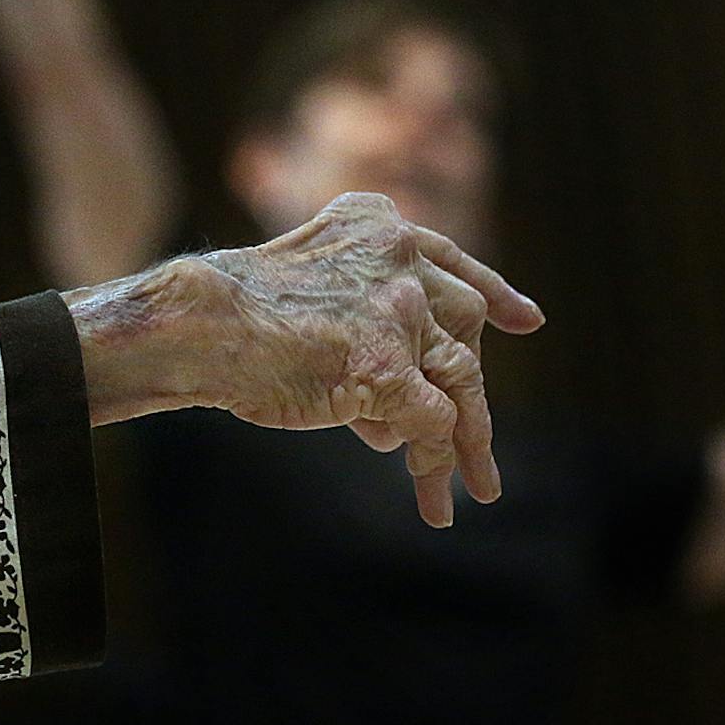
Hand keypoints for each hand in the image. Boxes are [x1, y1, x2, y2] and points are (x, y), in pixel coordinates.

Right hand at [67, 193, 544, 526]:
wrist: (198, 323)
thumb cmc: (230, 316)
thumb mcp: (307, 292)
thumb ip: (363, 330)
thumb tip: (396, 422)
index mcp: (378, 228)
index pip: (451, 262)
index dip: (493, 293)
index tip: (526, 321)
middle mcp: (400, 259)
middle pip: (462, 330)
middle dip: (474, 393)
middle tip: (484, 455)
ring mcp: (398, 310)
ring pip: (459, 381)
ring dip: (469, 443)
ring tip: (475, 490)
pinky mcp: (389, 365)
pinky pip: (431, 423)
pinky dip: (433, 462)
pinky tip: (429, 496)